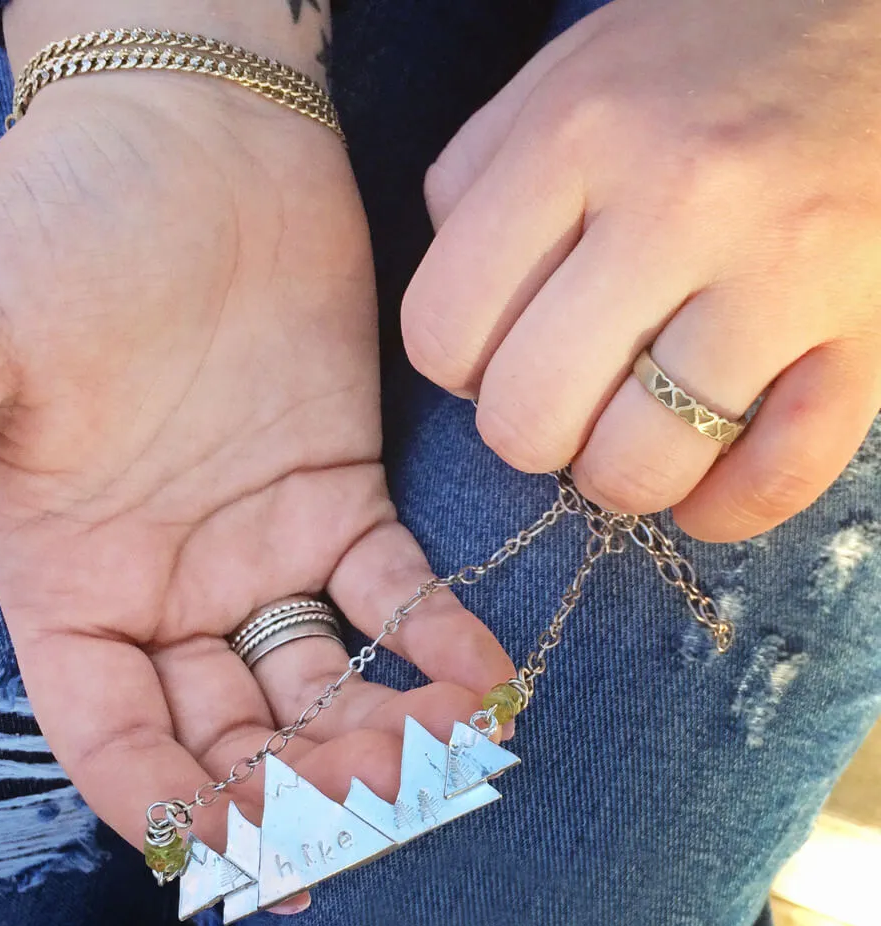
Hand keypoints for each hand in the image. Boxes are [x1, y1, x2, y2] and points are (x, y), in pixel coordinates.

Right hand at [0, 73, 513, 889]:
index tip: (230, 856)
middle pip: (228, 734)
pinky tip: (476, 676)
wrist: (185, 135)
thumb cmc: (48, 225)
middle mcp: (165, 584)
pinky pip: (391, 594)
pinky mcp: (342, 495)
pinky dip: (434, 641)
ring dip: (373, 736)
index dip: (165, 808)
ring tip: (431, 760)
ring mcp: (259, 546)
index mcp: (68, 580)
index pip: (112, 736)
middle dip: (291, 793)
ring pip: (317, 684)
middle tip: (360, 819)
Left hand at [403, 0, 880, 541]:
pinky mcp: (871, 330)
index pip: (444, 330)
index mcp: (578, 135)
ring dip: (616, 475)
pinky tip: (699, 494)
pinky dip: (721, 511)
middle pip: (530, 417)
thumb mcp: (567, 73)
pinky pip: (777, 478)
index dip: (454, 366)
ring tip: (629, 434)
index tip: (490, 353)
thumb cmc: (707, 57)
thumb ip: (478, 177)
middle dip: (528, 432)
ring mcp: (785, 274)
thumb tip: (452, 310)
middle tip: (561, 397)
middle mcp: (679, 205)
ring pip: (640, 464)